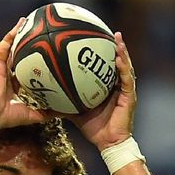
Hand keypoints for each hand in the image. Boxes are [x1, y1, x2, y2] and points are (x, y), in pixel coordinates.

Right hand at [0, 18, 52, 128]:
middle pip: (16, 55)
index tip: (40, 56)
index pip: (22, 70)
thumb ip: (46, 113)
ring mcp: (0, 69)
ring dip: (16, 35)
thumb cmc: (7, 116)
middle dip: (24, 44)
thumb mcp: (32, 114)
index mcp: (13, 85)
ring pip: (9, 47)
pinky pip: (3, 47)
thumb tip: (62, 112)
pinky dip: (10, 36)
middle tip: (34, 34)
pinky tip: (18, 27)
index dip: (30, 62)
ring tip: (26, 23)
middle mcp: (6, 75)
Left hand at [68, 32, 136, 150]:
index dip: (104, 53)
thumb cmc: (93, 127)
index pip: (107, 67)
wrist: (107, 142)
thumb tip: (45, 96)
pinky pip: (126, 79)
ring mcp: (125, 90)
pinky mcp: (129, 97)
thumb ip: (63, 102)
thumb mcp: (75, 111)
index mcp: (107, 88)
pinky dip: (123, 68)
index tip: (97, 38)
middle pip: (118, 62)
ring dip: (122, 52)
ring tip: (117, 39)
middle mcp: (118, 86)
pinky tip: (118, 58)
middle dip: (116, 46)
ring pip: (125, 67)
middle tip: (110, 32)